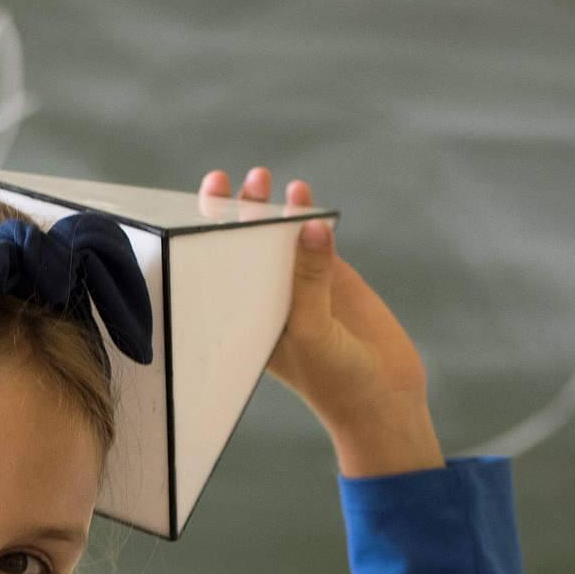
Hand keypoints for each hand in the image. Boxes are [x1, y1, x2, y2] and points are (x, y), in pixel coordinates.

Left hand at [198, 165, 429, 432]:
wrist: (382, 394)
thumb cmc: (336, 378)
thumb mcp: (315, 332)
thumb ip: (309, 280)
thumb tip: (308, 225)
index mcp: (245, 325)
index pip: (216, 279)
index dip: (200, 247)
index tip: (192, 220)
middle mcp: (264, 303)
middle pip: (239, 252)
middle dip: (229, 217)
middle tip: (221, 183)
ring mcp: (298, 287)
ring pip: (276, 239)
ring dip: (267, 210)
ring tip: (260, 178)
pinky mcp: (331, 277)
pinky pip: (314, 239)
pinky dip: (307, 215)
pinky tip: (299, 192)